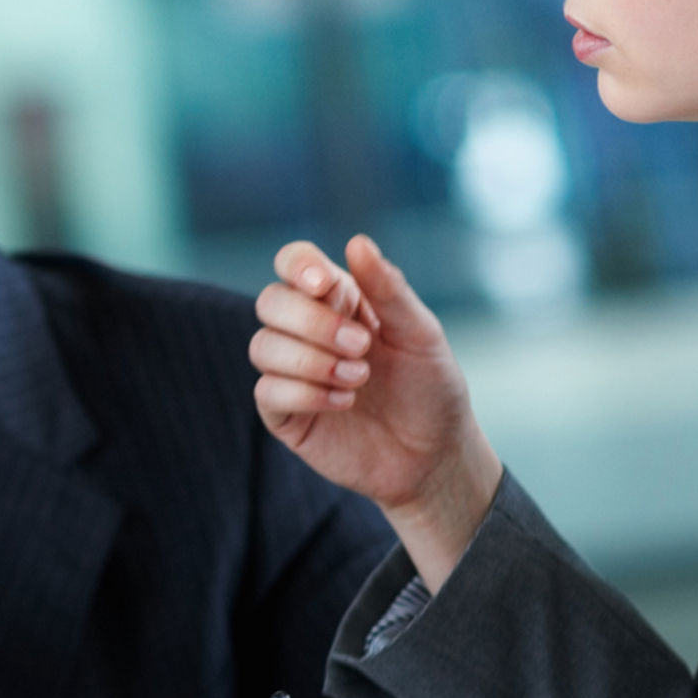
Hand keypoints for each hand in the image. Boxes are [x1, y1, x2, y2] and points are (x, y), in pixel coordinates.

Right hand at [248, 236, 502, 588]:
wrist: (435, 456)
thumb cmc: (431, 389)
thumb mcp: (421, 334)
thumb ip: (389, 290)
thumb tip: (356, 242)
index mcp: (340, 301)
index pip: (294, 263)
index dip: (297, 266)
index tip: (325, 286)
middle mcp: (307, 331)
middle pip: (270, 302)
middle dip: (313, 323)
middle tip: (361, 347)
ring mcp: (291, 372)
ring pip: (262, 345)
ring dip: (312, 361)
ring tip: (359, 381)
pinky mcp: (284, 414)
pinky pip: (267, 390)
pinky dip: (306, 393)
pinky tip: (344, 403)